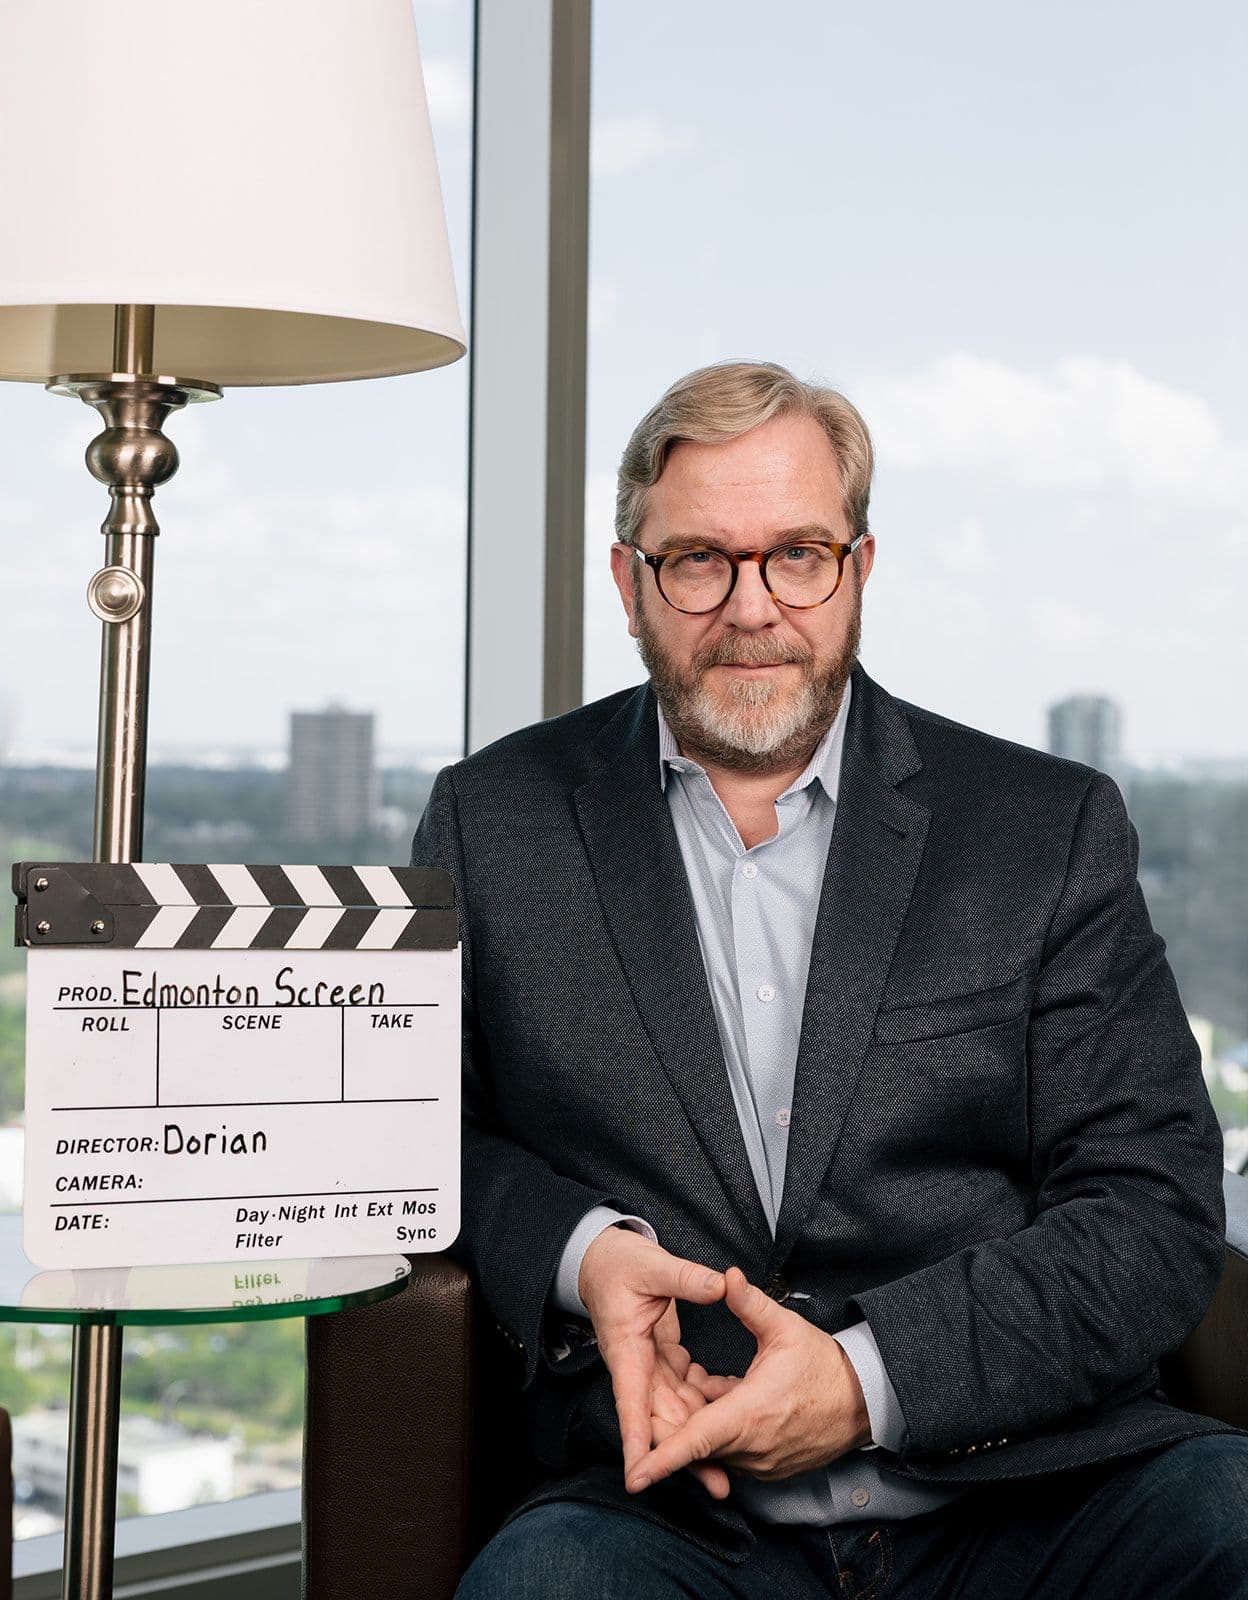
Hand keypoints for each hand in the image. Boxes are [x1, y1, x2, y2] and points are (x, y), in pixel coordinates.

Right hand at [578, 1227, 727, 1494]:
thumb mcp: (651, 1265)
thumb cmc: (617, 1262)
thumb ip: (686, 1278)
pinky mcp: (661, 1357)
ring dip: (698, 1436)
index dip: (637, 1440)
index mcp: (625, 1347)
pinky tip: (728, 1416)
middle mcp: (635, 1364)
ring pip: (674, 1409)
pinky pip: (682, 1388)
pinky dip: (702, 1403)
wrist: (601, 1257)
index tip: (641, 1474)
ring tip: (728, 1468)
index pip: (631, 1401)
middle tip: (718, 1481)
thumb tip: (720, 1287)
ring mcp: (648, 1363)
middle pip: (658, 1417)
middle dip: (683, 1454)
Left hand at [626, 1267, 871, 1492]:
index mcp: (749, 1414)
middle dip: (675, 1421)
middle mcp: (752, 1447)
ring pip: (714, 1447)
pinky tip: (729, 1395)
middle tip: (669, 1391)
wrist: (863, 1400)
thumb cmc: (824, 1365)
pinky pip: (732, 1452)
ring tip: (710, 1381)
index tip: (635, 1475)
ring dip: (703, 1420)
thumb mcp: (785, 1328)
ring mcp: (762, 1462)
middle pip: (697, 1444)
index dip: (662, 1459)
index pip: (695, 1442)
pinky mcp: (770, 1468)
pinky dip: (722, 1430)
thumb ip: (749, 1304)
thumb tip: (726, 1275)